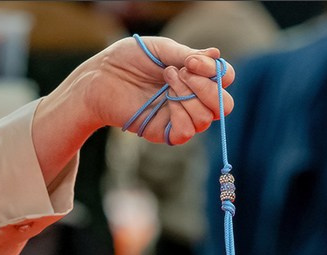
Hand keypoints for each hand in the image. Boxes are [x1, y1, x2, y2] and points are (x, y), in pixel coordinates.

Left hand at [89, 36, 235, 144]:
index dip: (217, 71)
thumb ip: (189, 55)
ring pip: (205, 119)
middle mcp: (192, 99)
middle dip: (208, 88)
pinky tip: (164, 100)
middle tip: (181, 72)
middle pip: (224, 106)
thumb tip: (217, 54)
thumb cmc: (128, 59)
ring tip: (166, 80)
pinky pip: (186, 132)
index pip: (225, 80)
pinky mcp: (165, 133)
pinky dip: (180, 115)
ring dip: (187, 96)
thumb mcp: (162, 50)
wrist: (101, 76)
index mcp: (195, 78)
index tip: (191, 61)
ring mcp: (180, 118)